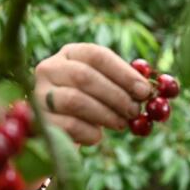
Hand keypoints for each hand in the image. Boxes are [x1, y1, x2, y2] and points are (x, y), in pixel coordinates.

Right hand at [34, 43, 152, 144]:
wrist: (57, 131)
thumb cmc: (88, 105)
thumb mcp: (103, 88)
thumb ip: (122, 84)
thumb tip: (150, 90)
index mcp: (69, 54)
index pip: (96, 55)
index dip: (123, 72)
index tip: (144, 91)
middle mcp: (49, 69)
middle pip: (85, 76)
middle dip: (115, 95)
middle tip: (134, 110)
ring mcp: (39, 95)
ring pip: (76, 100)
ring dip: (105, 114)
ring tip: (121, 124)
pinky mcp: (39, 121)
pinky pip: (69, 125)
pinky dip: (90, 133)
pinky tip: (98, 136)